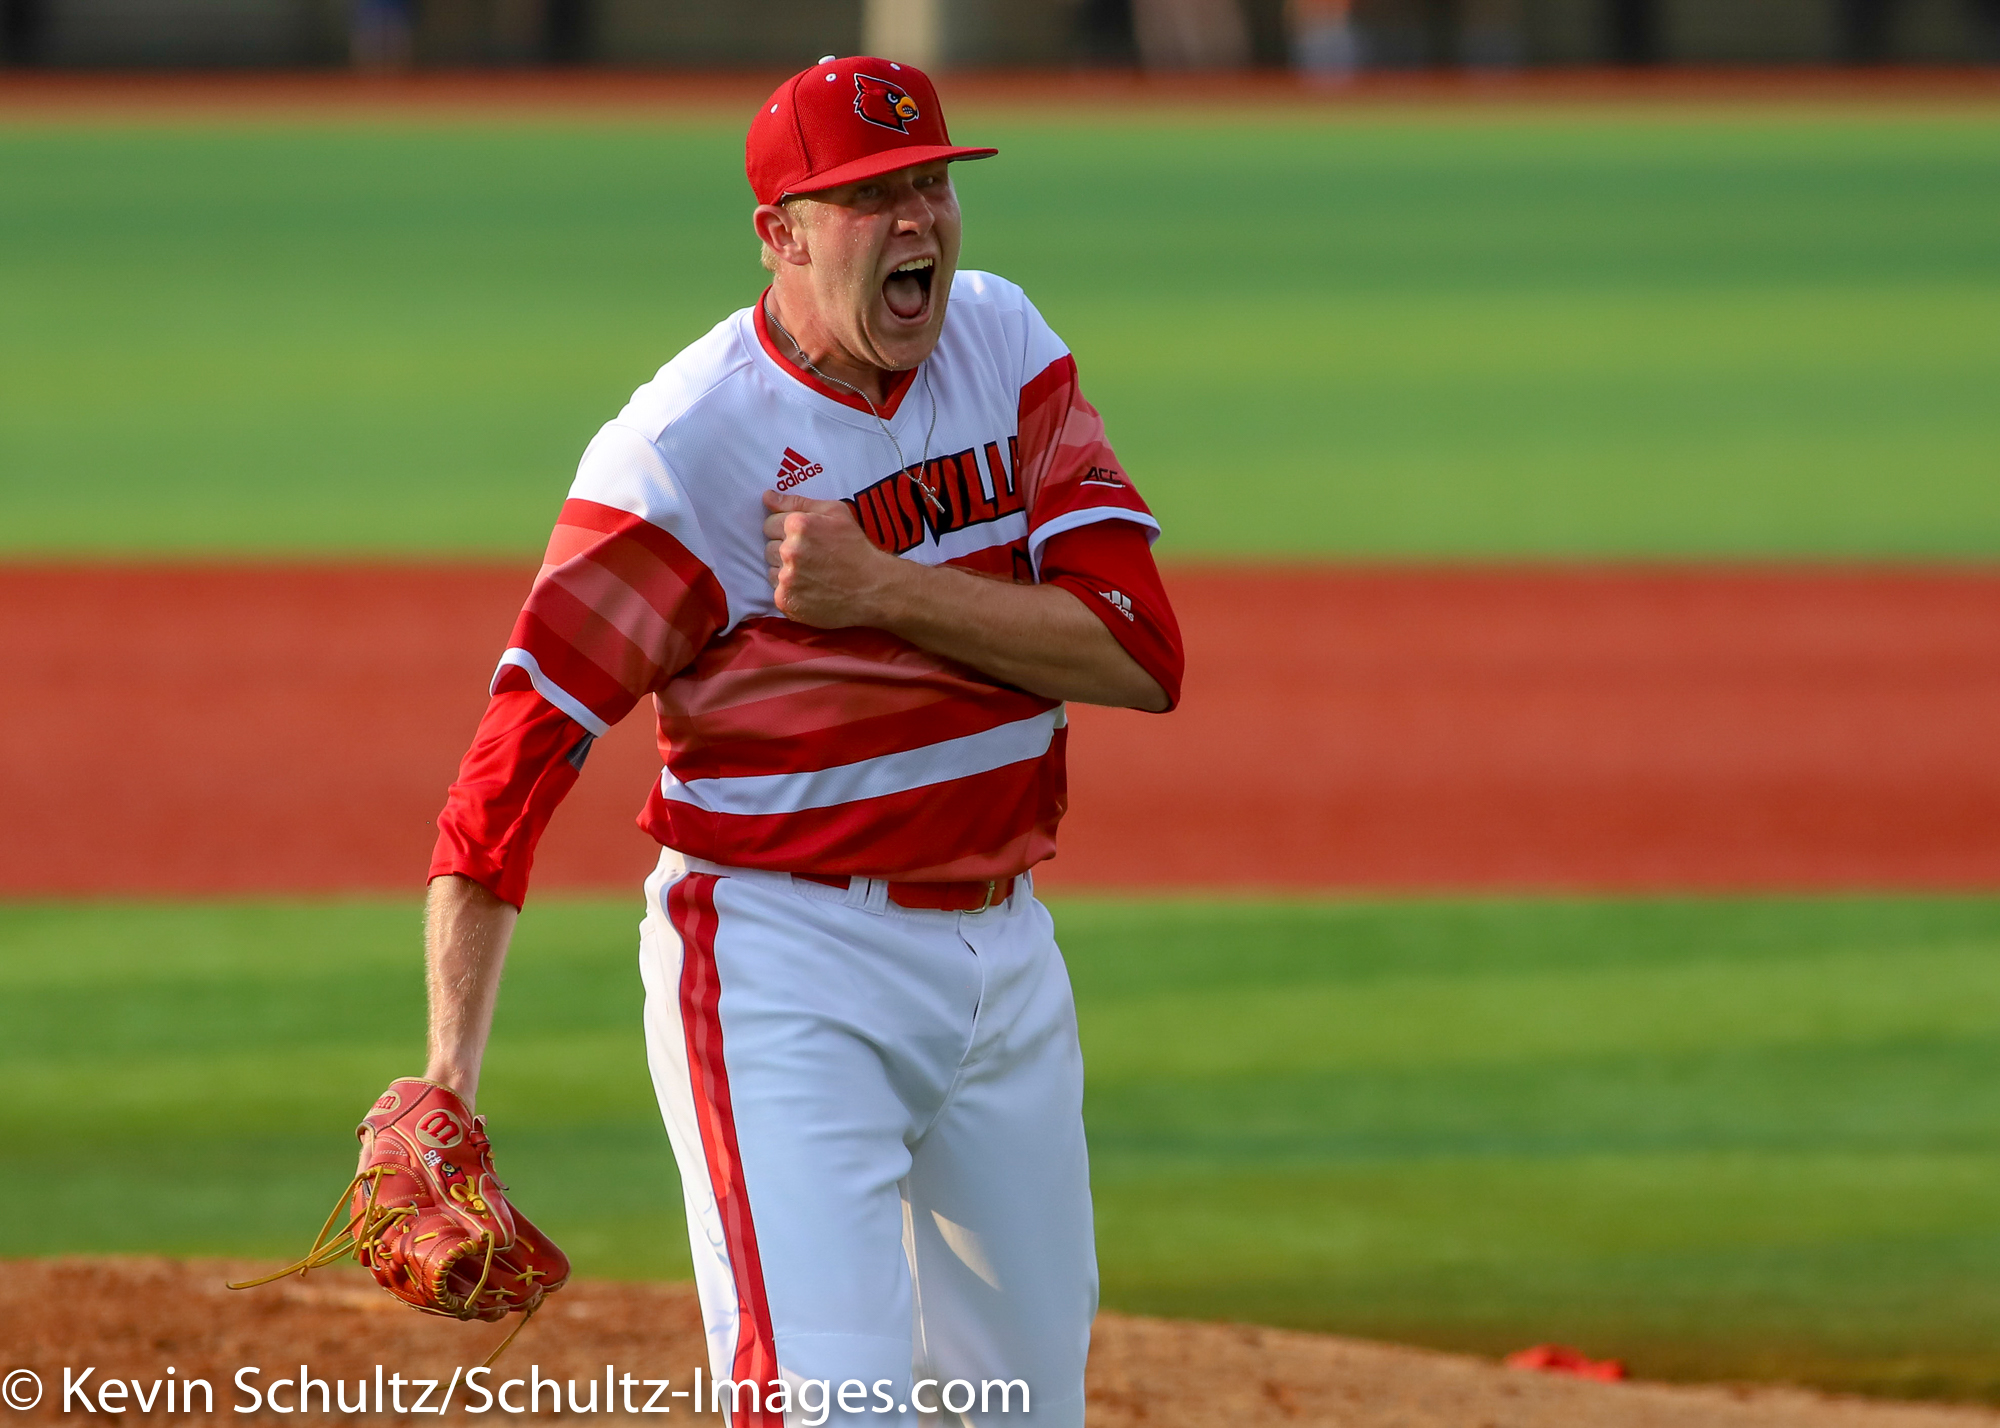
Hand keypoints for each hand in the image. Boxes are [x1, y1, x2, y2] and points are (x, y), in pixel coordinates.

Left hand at [762, 489, 908, 627]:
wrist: (873, 588)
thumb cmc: (856, 547)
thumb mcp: (835, 512)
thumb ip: (797, 502)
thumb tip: (767, 496)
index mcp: (798, 525)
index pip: (769, 524)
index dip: (786, 531)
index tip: (805, 540)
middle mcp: (789, 550)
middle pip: (769, 547)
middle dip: (785, 551)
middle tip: (811, 558)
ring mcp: (787, 578)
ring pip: (771, 570)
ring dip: (785, 571)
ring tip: (812, 574)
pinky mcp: (786, 600)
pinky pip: (777, 591)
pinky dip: (790, 591)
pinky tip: (810, 589)